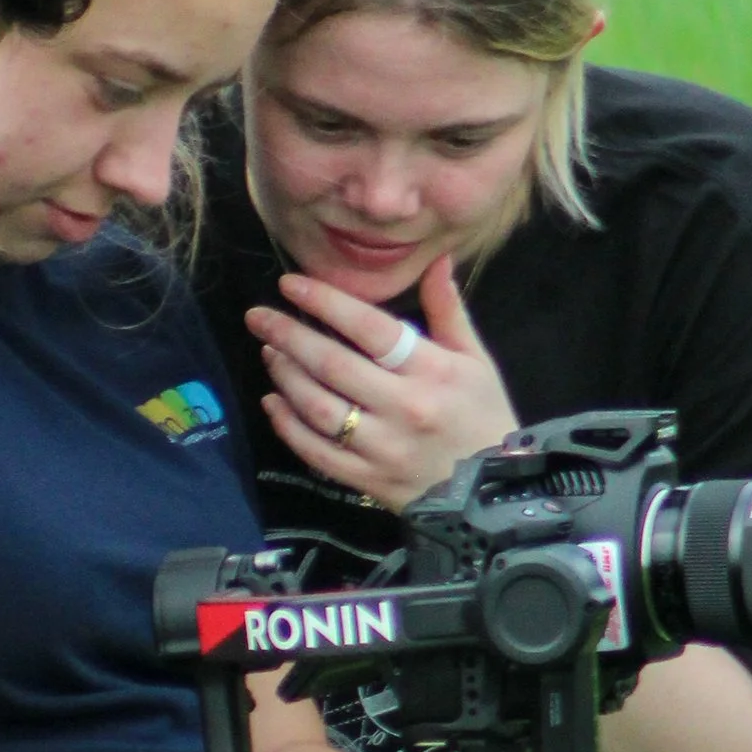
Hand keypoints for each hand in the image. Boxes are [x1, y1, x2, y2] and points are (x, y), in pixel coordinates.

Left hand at [250, 255, 518, 509]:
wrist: (494, 492)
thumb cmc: (483, 415)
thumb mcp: (476, 359)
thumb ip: (448, 309)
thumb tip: (435, 259)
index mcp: (433, 371)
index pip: (370, 328)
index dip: (326, 302)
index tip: (289, 285)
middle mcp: (404, 408)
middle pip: (334, 365)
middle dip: (289, 336)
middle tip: (258, 316)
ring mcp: (382, 448)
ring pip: (319, 408)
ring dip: (286, 377)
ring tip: (269, 352)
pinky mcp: (367, 480)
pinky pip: (317, 452)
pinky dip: (288, 426)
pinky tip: (273, 402)